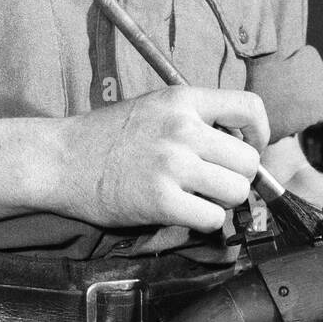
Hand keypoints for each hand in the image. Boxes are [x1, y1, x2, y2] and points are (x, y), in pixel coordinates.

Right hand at [50, 85, 268, 232]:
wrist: (62, 159)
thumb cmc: (109, 136)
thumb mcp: (156, 107)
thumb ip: (197, 119)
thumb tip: (242, 144)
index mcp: (183, 99)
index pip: (250, 106)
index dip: (259, 133)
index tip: (249, 147)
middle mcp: (183, 129)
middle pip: (249, 161)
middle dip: (238, 176)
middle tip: (215, 181)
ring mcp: (173, 165)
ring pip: (237, 192)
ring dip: (223, 201)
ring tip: (198, 196)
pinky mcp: (162, 201)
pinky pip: (213, 219)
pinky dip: (204, 222)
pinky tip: (184, 212)